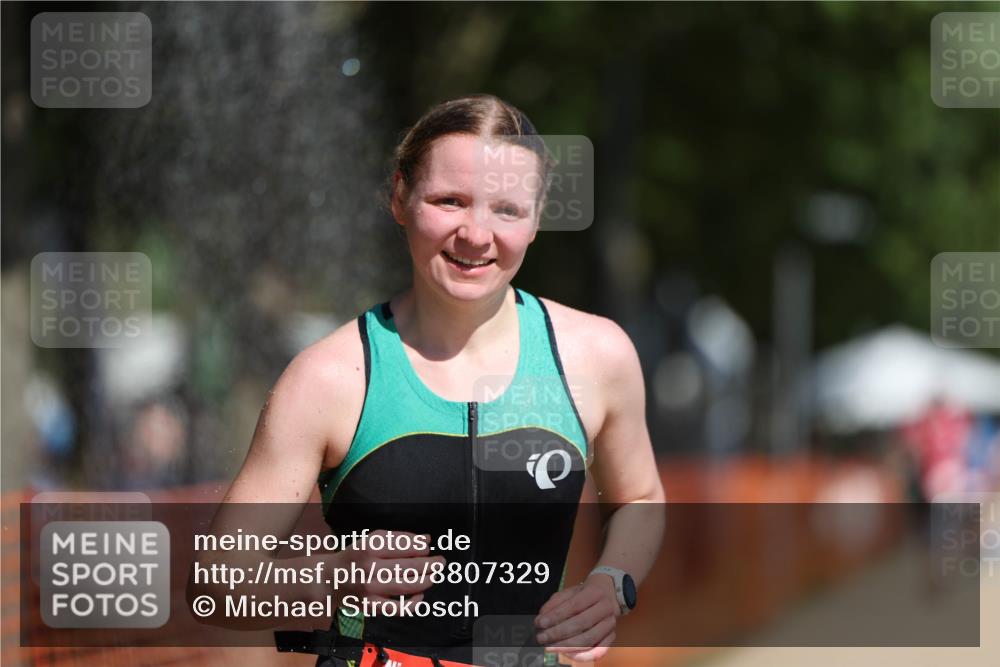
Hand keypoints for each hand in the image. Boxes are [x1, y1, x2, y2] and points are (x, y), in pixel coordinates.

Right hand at [309, 529, 444, 606]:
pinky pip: (399, 608)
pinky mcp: (372, 606)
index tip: (428, 548)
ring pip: (407, 587)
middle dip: (431, 564)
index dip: (422, 548)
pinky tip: (420, 595)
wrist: (331, 578)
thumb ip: (400, 538)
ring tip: (433, 575)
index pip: (406, 547)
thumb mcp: (373, 539)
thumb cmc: (355, 556)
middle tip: (440, 562)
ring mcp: (371, 589)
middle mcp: (370, 568)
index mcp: (371, 548)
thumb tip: (426, 539)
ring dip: (426, 581)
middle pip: (410, 567)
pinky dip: (414, 603)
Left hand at [533, 573, 618, 661]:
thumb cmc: (585, 594)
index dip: (556, 616)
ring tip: (551, 647)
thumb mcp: (570, 591)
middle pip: (581, 623)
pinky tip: (568, 655)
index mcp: (594, 592)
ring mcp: (610, 624)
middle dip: (558, 633)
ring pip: (589, 639)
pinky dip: (584, 656)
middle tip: (542, 638)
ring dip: (567, 646)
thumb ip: (555, 602)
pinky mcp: (612, 636)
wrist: (610, 594)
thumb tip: (542, 618)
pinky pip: (599, 651)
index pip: (574, 605)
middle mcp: (605, 608)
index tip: (540, 623)